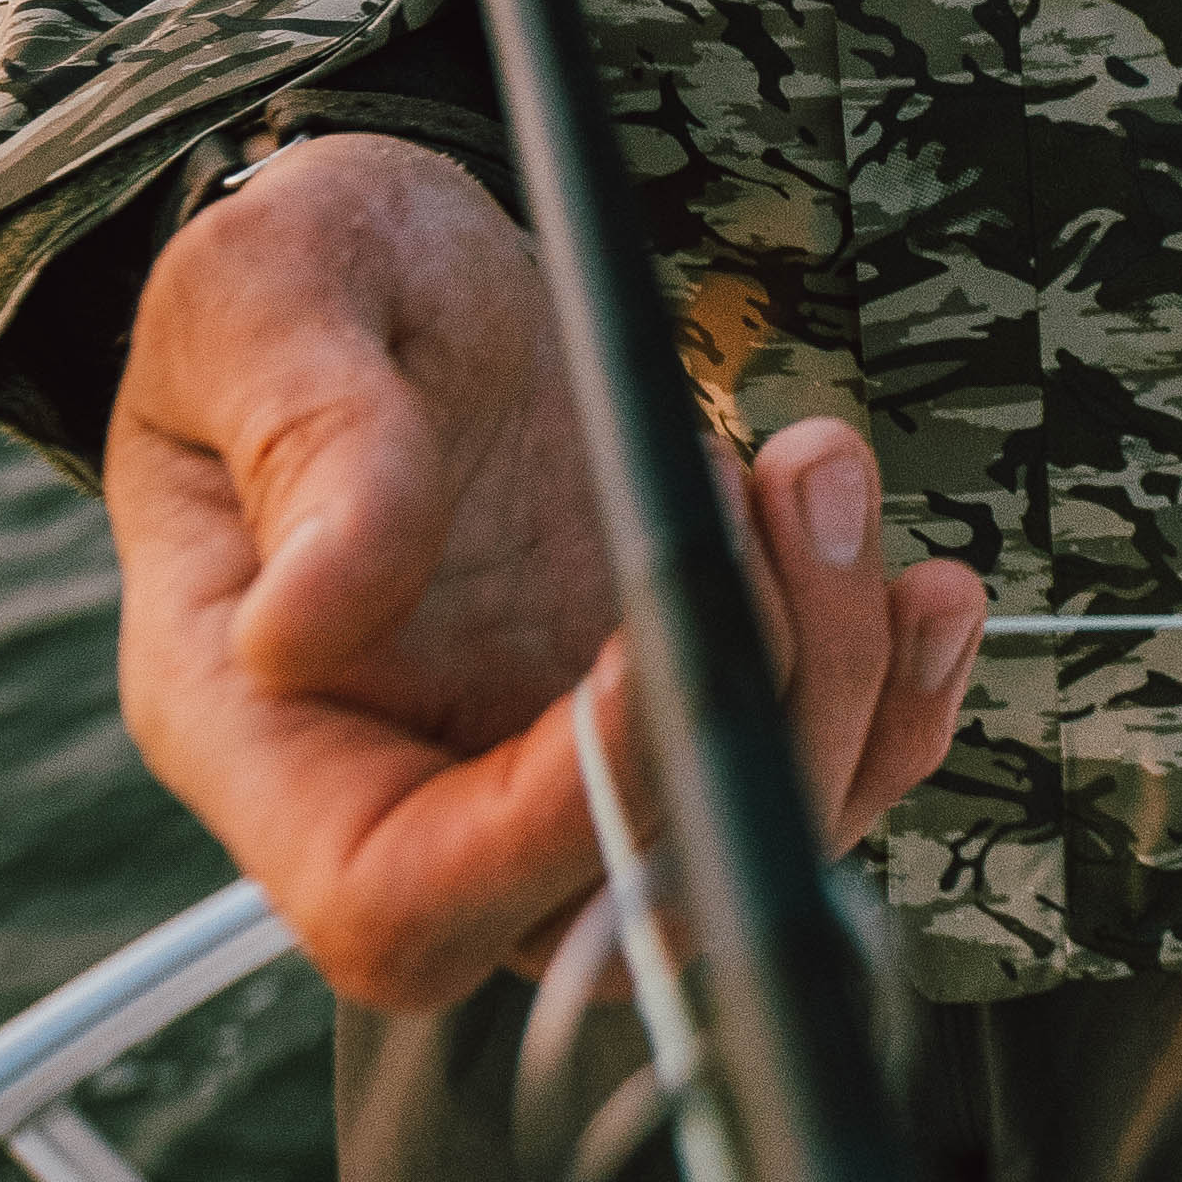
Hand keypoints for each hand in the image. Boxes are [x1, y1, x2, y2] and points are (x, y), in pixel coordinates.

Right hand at [106, 134, 986, 1008]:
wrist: (389, 274)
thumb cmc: (296, 287)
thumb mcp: (261, 296)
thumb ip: (298, 434)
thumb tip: (310, 621)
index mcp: (262, 733)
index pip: (397, 898)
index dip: (547, 826)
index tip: (643, 647)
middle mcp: (413, 788)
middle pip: (606, 907)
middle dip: (749, 727)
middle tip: (790, 496)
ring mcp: (551, 765)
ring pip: (732, 849)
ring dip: (838, 679)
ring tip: (819, 464)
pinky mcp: (664, 709)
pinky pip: (805, 775)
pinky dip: (894, 699)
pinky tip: (920, 585)